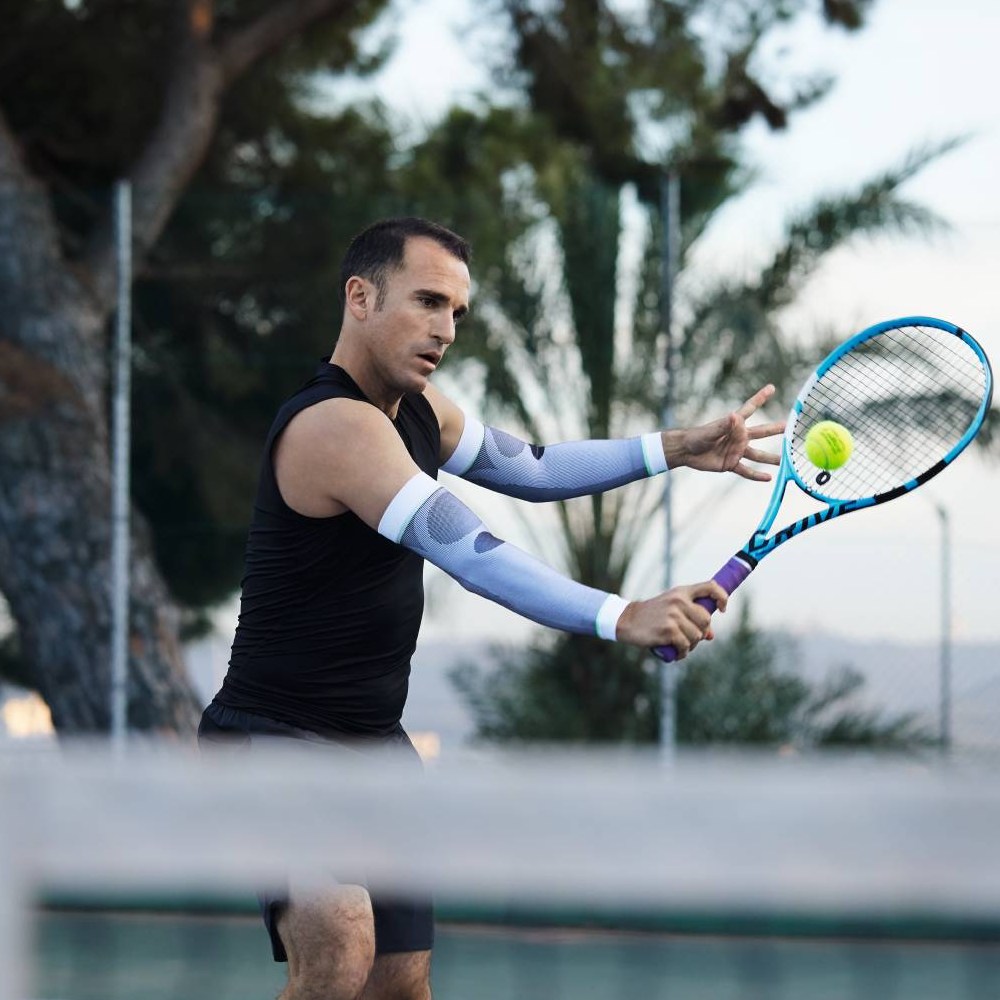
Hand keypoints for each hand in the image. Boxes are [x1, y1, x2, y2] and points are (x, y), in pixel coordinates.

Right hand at [615, 581, 728, 658]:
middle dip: (701, 632)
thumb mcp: (672, 609)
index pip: (710, 587)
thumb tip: (711, 635)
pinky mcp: (668, 630)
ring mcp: (673, 615)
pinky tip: (677, 653)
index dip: (722, 597)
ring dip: (691, 645)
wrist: (627, 620)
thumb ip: (691, 618)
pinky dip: (683, 652)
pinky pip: (686, 645)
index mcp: (681, 592)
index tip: (722, 609)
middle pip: (706, 620)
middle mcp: (679, 601)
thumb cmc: (652, 616)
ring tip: (681, 645)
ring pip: (697, 636)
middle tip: (690, 637)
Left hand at [663, 385, 784, 481]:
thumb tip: (735, 415)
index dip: (760, 398)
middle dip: (775, 429)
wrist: (686, 452)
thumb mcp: (711, 431)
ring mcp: (736, 451)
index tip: (772, 388)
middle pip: (761, 432)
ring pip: (758, 455)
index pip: (750, 408)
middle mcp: (739, 437)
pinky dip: (756, 475)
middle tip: (790, 427)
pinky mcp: (731, 464)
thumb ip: (724, 426)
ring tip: (785, 461)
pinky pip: (746, 471)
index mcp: (734, 424)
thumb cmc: (697, 437)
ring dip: (771, 458)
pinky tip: (769, 478)